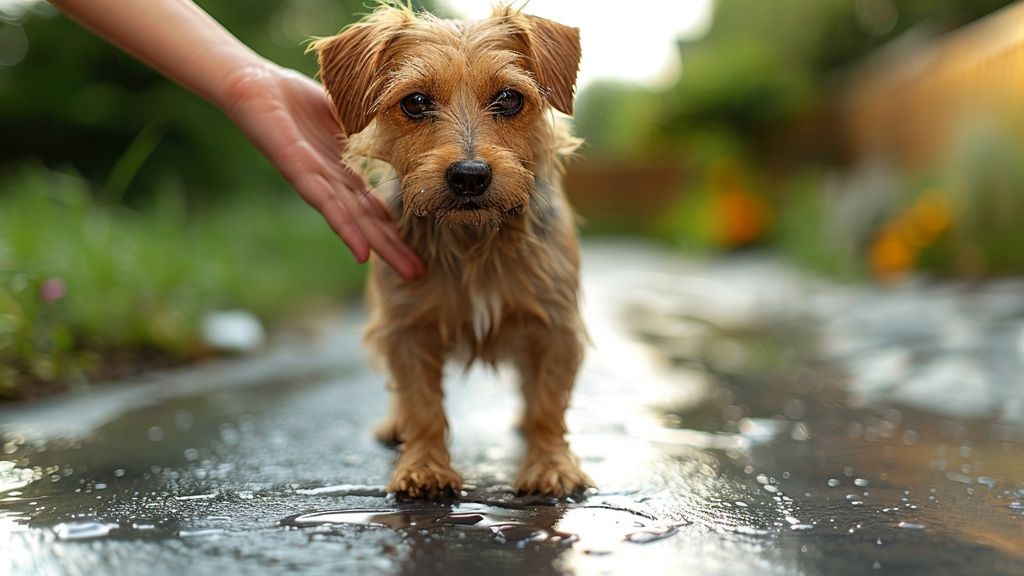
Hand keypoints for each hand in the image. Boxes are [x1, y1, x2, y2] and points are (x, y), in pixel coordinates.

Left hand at [220, 62, 423, 278]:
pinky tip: (362, 254)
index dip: (392, 226)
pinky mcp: (298, 172)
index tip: (416, 246)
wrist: (252, 84)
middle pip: (366, 221)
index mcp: (339, 171)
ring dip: (379, 248)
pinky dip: (346, 230)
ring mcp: (314, 181)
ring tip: (406, 270)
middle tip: (419, 272)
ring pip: (353, 220)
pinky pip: (326, 205)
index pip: (370, 205)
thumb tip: (400, 122)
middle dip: (392, 247)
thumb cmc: (291, 97)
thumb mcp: (342, 112)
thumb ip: (367, 125)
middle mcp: (328, 182)